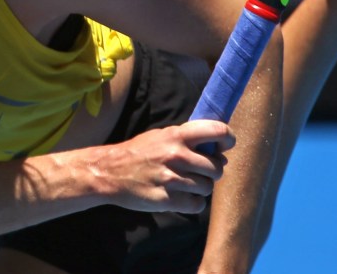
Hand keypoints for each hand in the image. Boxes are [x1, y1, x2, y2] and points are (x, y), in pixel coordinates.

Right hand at [93, 120, 234, 213]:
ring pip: (207, 188)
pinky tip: (183, 197)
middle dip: (213, 171)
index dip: (228, 139)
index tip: (226, 146)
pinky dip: (194, 203)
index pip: (217, 131)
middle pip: (217, 167)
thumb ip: (187, 139)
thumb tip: (219, 150)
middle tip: (202, 171)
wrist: (109, 172)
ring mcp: (172, 179)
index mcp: (177, 135)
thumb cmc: (139, 152)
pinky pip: (197, 205)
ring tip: (188, 184)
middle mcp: (177, 155)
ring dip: (202, 188)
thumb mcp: (161, 135)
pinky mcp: (166, 200)